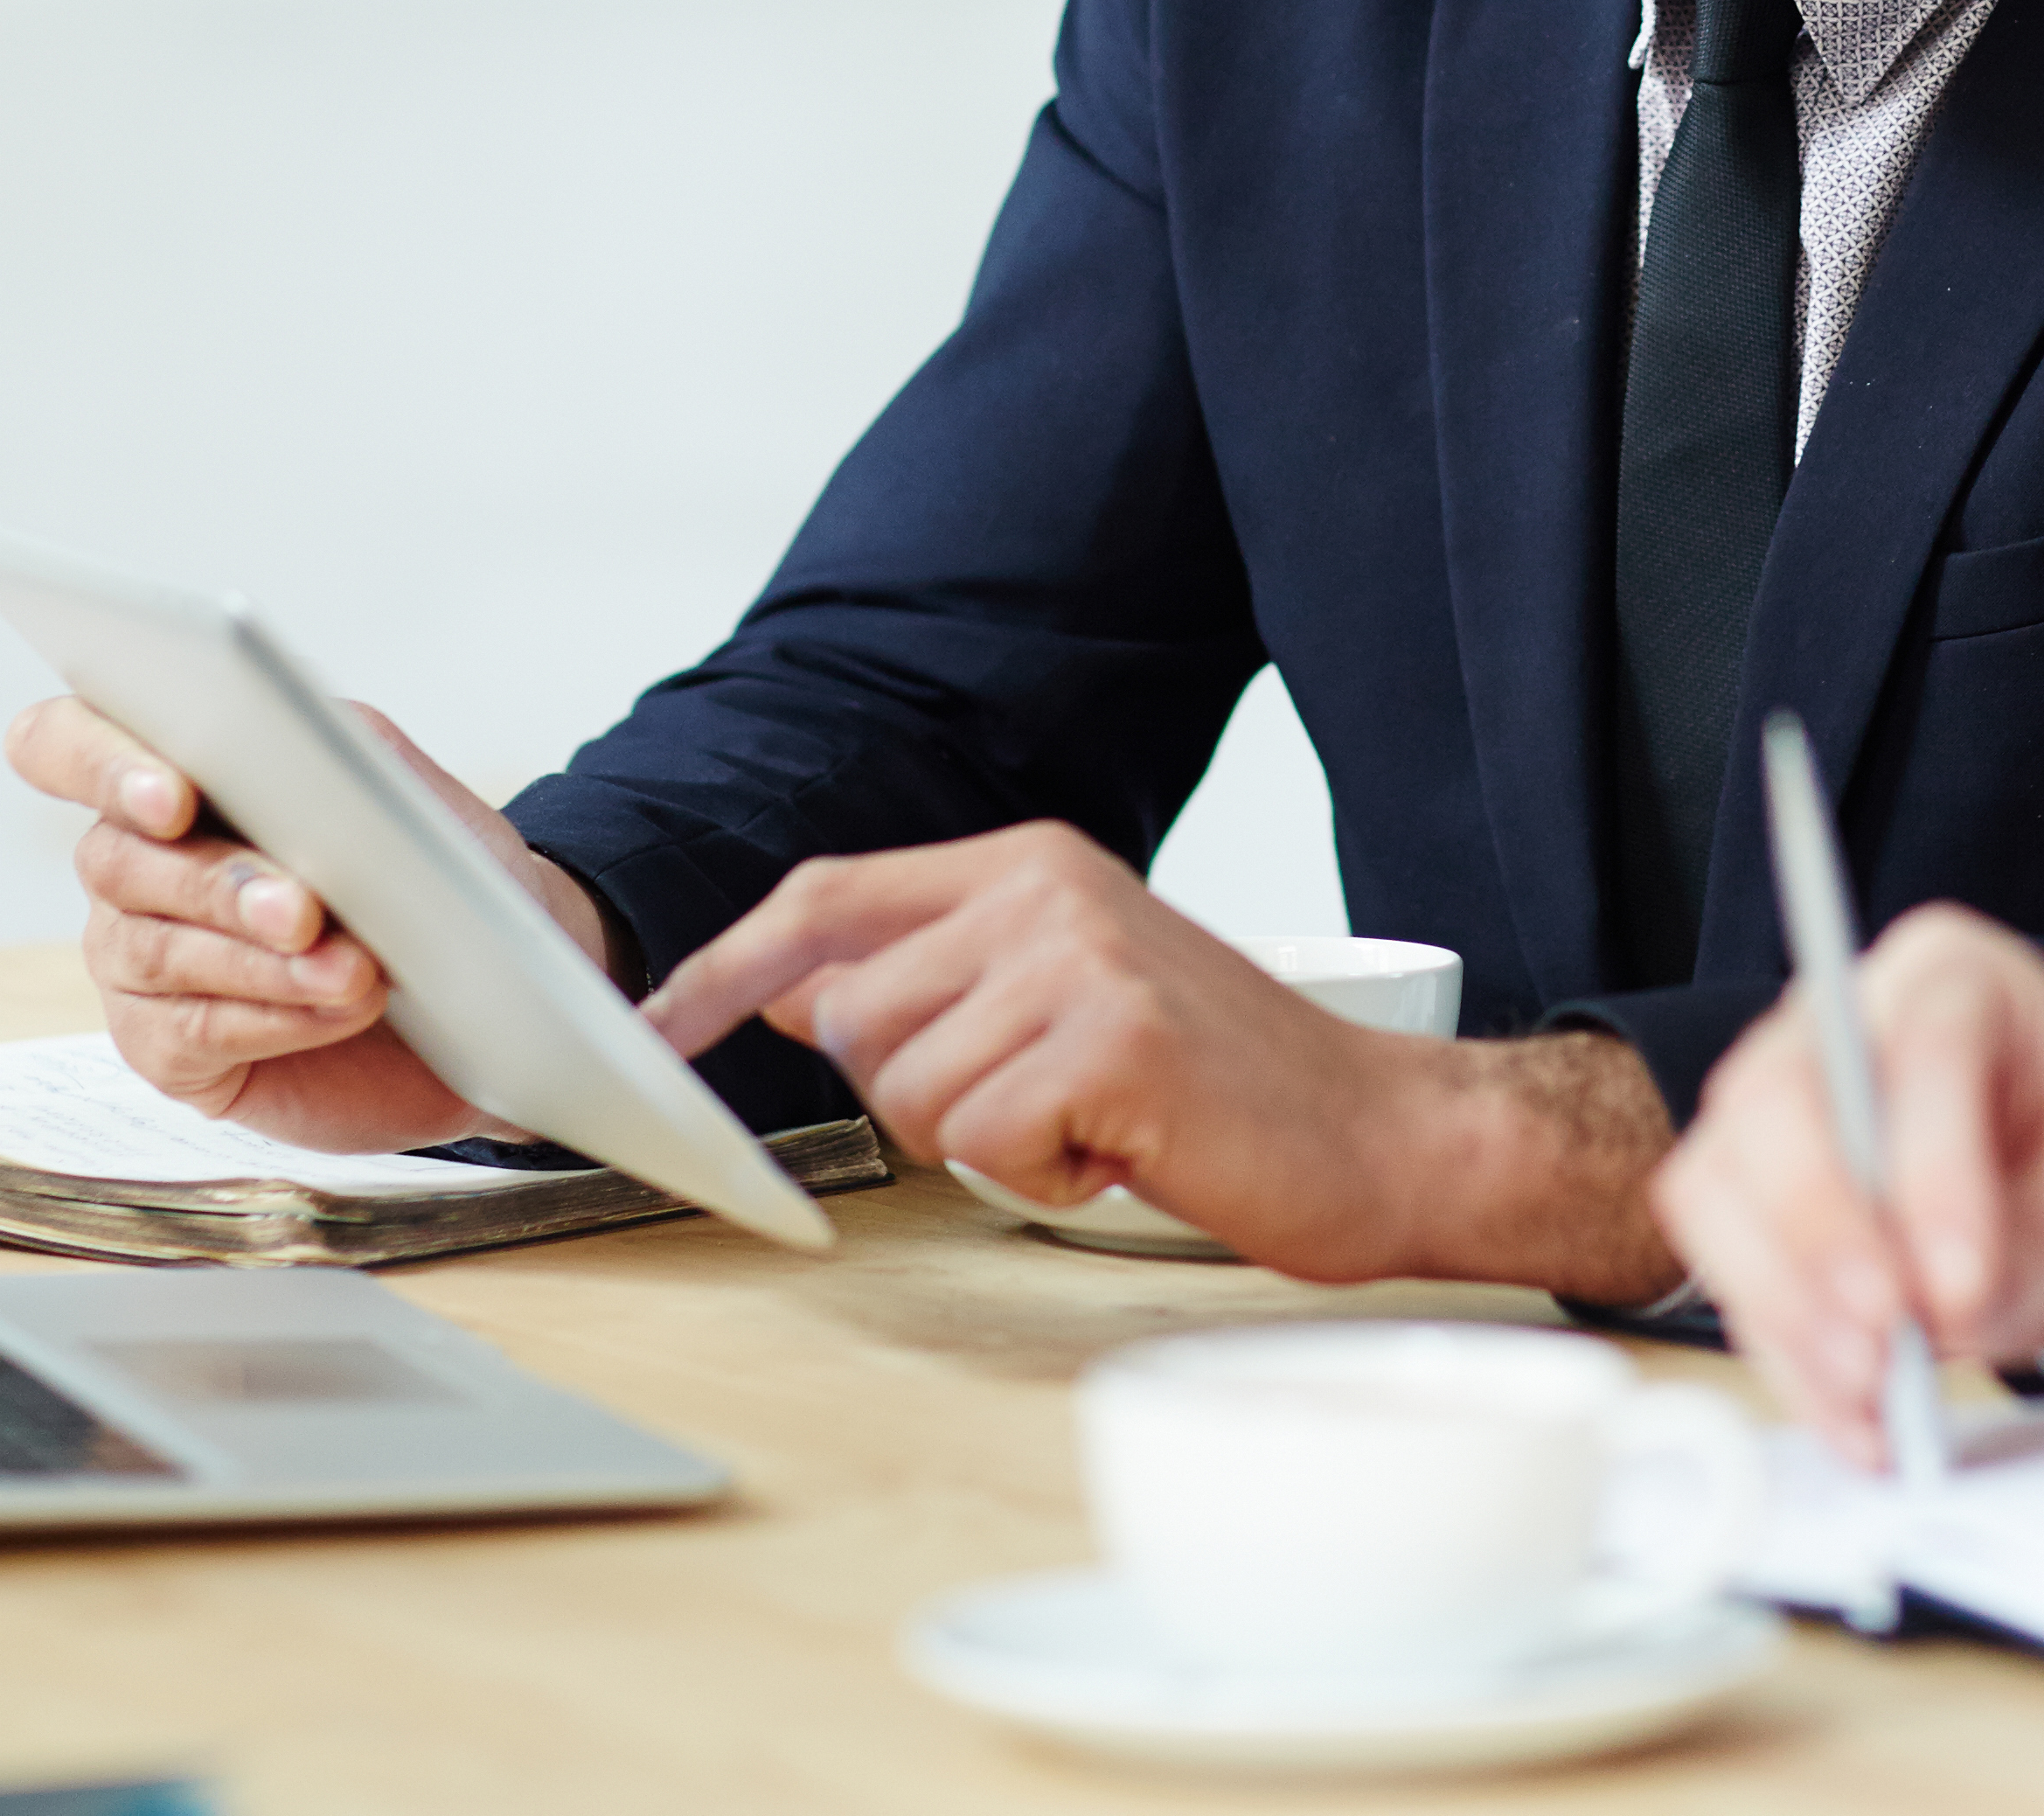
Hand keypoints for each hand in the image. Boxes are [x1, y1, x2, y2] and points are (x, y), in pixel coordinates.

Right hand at [1, 691, 621, 1151]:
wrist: (486, 990)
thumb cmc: (429, 875)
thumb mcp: (401, 791)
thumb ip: (337, 752)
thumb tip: (287, 749)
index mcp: (166, 774)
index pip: (63, 744)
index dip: (95, 761)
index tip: (172, 795)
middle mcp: (131, 865)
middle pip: (115, 859)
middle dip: (217, 883)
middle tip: (303, 909)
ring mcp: (136, 960)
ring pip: (158, 950)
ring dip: (260, 961)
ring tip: (352, 969)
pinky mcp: (165, 1049)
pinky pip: (191, 1032)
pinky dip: (275, 1018)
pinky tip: (339, 1008)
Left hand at [644, 822, 1677, 1292]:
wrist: (1384, 1133)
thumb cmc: (1229, 1086)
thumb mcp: (1071, 995)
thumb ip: (942, 979)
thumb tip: (793, 992)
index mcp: (1029, 865)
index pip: (826, 899)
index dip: (726, 970)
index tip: (659, 1029)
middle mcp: (1045, 890)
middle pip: (850, 1017)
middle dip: (920, 1098)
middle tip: (1041, 1108)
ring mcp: (1080, 957)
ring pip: (908, 1092)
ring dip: (990, 1145)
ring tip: (1095, 1124)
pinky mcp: (1111, 1039)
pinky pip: (982, 1143)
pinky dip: (1044, 1178)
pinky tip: (1123, 1150)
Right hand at [1653, 903, 2043, 1460]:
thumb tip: (1943, 1317)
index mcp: (1952, 973)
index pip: (1918, 1050)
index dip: (1931, 1171)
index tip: (1965, 1284)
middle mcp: (1840, 1020)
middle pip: (1774, 1101)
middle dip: (1819, 1234)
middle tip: (1885, 1341)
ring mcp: (1781, 1107)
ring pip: (1719, 1189)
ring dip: (1784, 1306)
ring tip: (1871, 1396)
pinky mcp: (1755, 1199)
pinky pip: (1727, 1272)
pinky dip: (1785, 1356)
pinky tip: (1853, 1417)